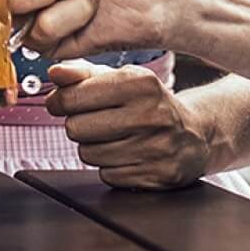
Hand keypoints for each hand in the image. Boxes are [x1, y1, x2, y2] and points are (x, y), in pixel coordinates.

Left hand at [47, 61, 208, 189]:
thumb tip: (54, 73)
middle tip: (93, 121)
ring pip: (88, 154)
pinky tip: (125, 153)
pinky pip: (107, 175)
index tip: (59, 102)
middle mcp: (150, 115)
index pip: (72, 97)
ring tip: (112, 136)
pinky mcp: (157, 176)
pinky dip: (109, 166)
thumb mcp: (120, 78)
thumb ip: (82, 73)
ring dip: (92, 146)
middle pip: (76, 128)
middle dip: (77, 125)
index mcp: (139, 84)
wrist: (196, 134)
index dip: (58, 101)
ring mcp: (156, 148)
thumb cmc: (149, 102)